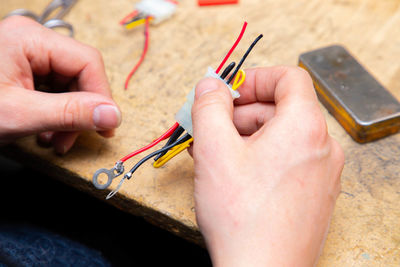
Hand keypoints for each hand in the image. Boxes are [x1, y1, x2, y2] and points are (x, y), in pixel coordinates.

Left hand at [0, 16, 120, 153]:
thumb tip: (112, 114)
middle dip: (82, 110)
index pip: (87, 62)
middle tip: (76, 138)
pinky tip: (48, 130)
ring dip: (70, 115)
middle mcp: (31, 42)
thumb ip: (70, 113)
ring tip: (57, 139)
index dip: (101, 96)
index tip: (105, 125)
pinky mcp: (23, 70)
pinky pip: (54, 89)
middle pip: (80, 74)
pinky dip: (56, 113)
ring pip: (69, 84)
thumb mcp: (19, 114)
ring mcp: (27, 55)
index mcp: (29, 40)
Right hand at [191, 67, 343, 265]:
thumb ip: (209, 107)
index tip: (229, 91)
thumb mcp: (214, 149)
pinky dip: (259, 157)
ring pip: (280, 137)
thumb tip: (210, 86)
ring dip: (245, 137)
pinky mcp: (313, 194)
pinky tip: (232, 171)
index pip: (289, 78)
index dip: (255, 78)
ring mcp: (321, 174)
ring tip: (214, 152)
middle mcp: (322, 148)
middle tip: (210, 126)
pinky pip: (285, 160)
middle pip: (280, 109)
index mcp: (305, 127)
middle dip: (240, 113)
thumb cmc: (243, 217)